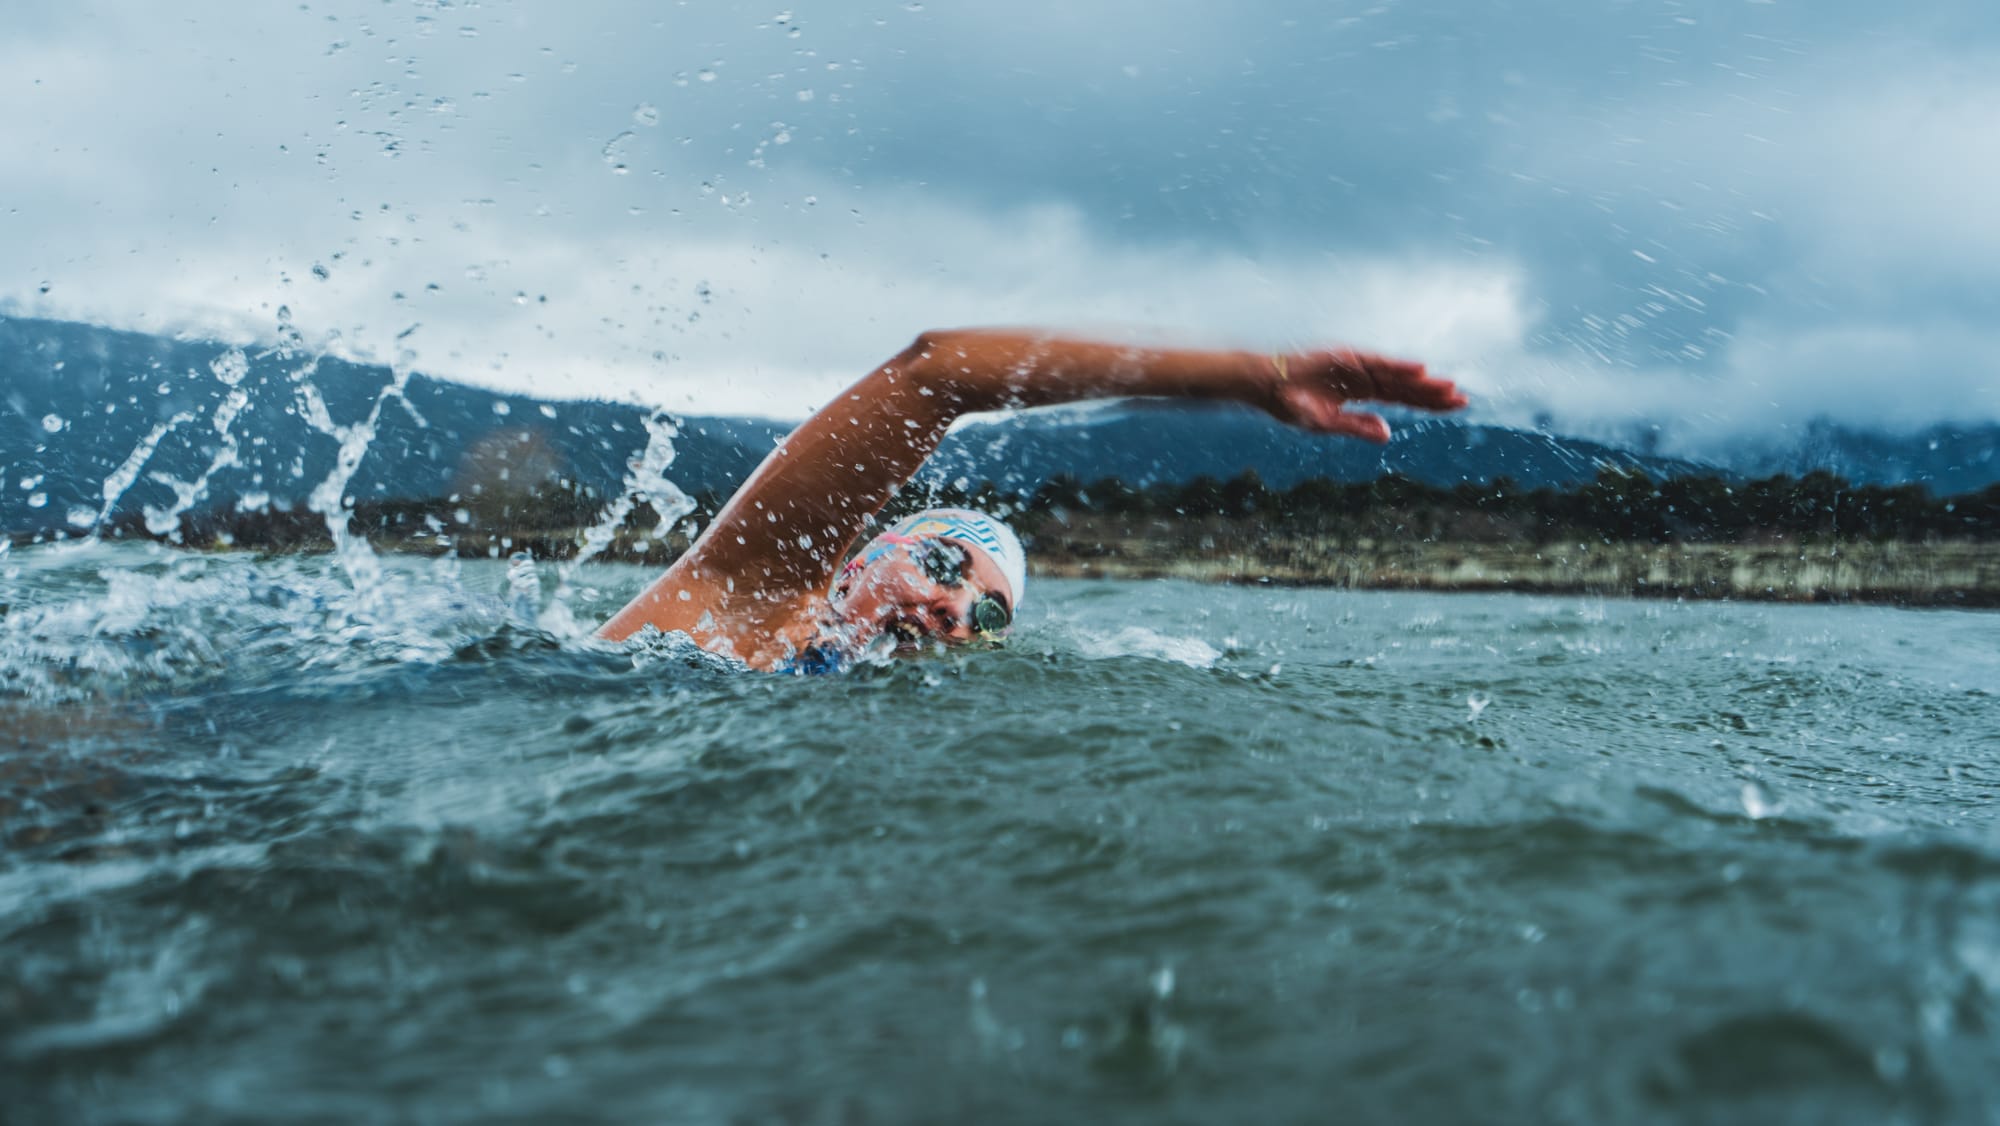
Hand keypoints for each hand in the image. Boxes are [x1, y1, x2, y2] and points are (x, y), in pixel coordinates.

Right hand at [1263, 349, 1467, 442]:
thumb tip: (1388, 434)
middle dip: (1433, 394)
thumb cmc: (1291, 405)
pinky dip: (1398, 366)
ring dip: (1422, 381)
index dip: (1428, 402)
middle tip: (1463, 399)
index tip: (1455, 406)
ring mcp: (1356, 366)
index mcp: (1362, 393)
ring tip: (1449, 388)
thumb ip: (1357, 426)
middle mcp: (1364, 377)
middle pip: (1406, 386)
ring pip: (1397, 375)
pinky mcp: (1346, 358)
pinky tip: (1420, 370)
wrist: (1265, 387)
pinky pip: (1377, 363)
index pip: (1403, 398)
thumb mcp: (1327, 423)